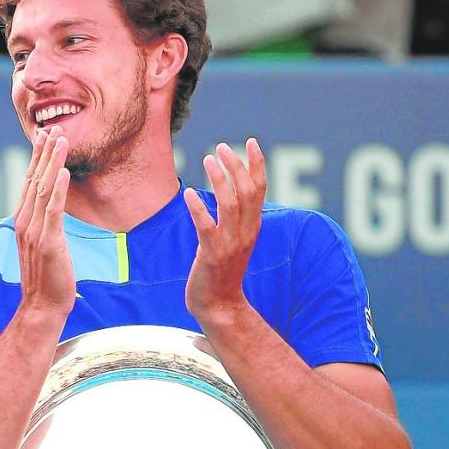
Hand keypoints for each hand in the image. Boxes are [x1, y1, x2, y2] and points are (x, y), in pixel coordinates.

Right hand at [14, 127, 76, 316]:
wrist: (42, 305)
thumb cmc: (46, 277)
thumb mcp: (42, 244)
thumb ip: (43, 223)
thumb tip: (51, 207)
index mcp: (22, 221)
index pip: (29, 182)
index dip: (37, 157)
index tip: (44, 136)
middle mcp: (24, 222)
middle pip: (33, 180)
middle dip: (44, 153)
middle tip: (52, 128)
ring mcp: (34, 232)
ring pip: (42, 189)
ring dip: (52, 163)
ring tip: (61, 140)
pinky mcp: (48, 242)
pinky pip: (52, 211)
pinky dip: (57, 190)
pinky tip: (63, 173)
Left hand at [183, 138, 266, 326]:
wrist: (219, 306)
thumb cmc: (221, 272)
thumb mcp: (232, 241)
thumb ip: (233, 220)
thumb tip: (224, 195)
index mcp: (252, 227)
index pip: (260, 190)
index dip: (256, 164)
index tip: (250, 142)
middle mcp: (246, 232)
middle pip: (248, 192)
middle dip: (237, 166)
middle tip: (221, 147)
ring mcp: (230, 244)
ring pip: (230, 204)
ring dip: (219, 180)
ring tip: (207, 160)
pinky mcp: (213, 255)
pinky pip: (207, 227)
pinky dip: (199, 208)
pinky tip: (188, 194)